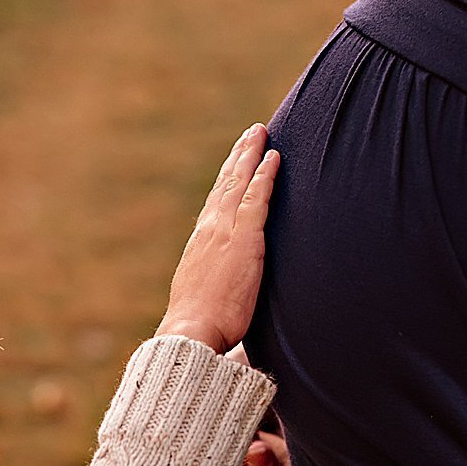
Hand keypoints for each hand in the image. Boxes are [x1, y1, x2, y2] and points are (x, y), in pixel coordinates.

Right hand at [157, 124, 279, 353]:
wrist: (192, 332)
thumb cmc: (201, 327)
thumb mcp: (204, 299)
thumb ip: (216, 285)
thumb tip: (222, 293)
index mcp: (201, 245)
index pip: (215, 205)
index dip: (226, 181)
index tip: (235, 163)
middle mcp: (209, 231)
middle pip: (226, 185)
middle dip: (238, 157)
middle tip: (250, 134)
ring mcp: (225, 232)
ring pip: (239, 184)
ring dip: (251, 156)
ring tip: (261, 133)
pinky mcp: (244, 239)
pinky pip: (256, 199)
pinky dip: (264, 176)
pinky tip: (274, 158)